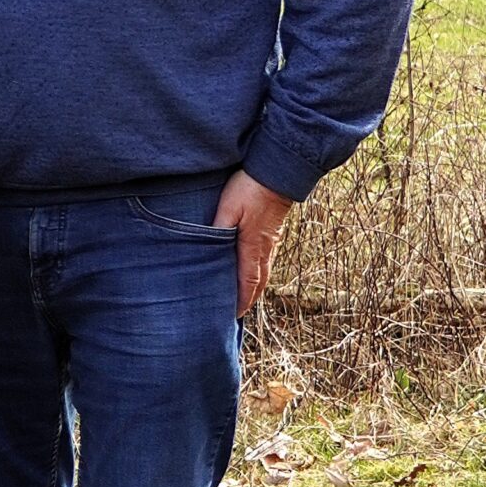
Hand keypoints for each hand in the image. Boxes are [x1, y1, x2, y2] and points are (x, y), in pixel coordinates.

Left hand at [213, 169, 296, 314]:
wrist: (279, 171)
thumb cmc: (250, 188)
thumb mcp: (228, 207)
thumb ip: (217, 228)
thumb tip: (207, 248)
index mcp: (253, 245)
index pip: (248, 280)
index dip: (242, 300)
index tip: (234, 315)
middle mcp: (265, 247)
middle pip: (259, 281)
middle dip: (249, 299)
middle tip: (237, 313)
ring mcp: (271, 241)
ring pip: (264, 271)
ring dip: (255, 287)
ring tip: (243, 299)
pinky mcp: (272, 232)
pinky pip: (266, 260)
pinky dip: (259, 273)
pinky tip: (251, 272)